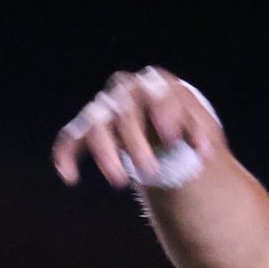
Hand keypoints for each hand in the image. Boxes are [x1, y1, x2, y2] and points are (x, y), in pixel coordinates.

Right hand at [51, 66, 222, 189]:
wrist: (164, 127)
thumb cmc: (185, 126)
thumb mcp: (201, 127)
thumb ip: (201, 134)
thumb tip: (202, 151)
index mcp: (157, 86)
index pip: (158, 93)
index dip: (164, 113)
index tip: (172, 138)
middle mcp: (126, 92)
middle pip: (126, 113)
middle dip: (136, 143)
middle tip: (151, 171)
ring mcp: (104, 108)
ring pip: (96, 125)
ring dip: (106, 153)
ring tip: (120, 181)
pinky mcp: (86, 129)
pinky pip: (71, 138)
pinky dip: (66, 155)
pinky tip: (70, 177)